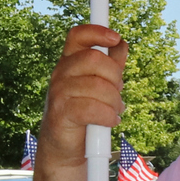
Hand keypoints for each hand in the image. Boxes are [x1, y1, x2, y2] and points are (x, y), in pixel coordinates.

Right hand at [40, 25, 125, 165]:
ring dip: (114, 101)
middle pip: (94, 58)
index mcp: (69, 62)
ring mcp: (58, 92)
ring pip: (97, 86)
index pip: (78, 35)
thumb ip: (110, 65)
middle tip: (118, 91)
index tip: (116, 38)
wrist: (65, 148)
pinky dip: (108, 116)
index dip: (97, 32)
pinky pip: (92, 108)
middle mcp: (60, 73)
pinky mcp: (60, 113)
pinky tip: (110, 121)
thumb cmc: (83, 114)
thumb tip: (121, 44)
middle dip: (114, 75)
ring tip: (115, 111)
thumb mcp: (99, 86)